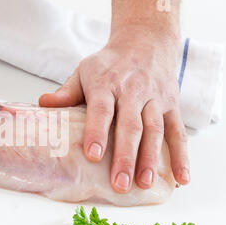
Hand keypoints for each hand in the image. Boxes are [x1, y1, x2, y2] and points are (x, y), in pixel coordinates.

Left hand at [39, 31, 188, 192]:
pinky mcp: (172, 105)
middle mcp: (133, 91)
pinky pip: (178, 131)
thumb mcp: (84, 71)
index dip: (97, 132)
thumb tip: (43, 103)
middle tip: (120, 183)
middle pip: (131, 126)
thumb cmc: (109, 64)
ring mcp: (155, 99)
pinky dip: (182, 155)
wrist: (145, 41)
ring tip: (144, 183)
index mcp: (107, 84)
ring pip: (155, 130)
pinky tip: (181, 178)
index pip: (102, 109)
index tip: (92, 155)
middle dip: (125, 156)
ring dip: (151, 158)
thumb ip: (67, 92)